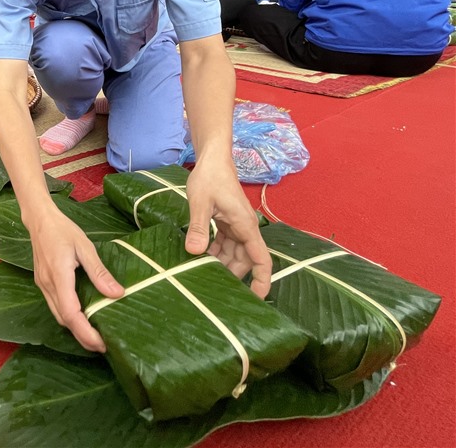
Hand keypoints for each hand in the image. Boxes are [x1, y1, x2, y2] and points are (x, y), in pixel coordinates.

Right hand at [26, 203, 123, 351]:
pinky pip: (55, 307)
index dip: (86, 332)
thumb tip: (117, 294)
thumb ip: (99, 272)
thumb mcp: (85, 247)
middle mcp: (48, 285)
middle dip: (82, 337)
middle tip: (103, 346)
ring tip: (94, 337)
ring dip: (75, 330)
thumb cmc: (63, 230)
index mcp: (59, 276)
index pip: (71, 313)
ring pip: (58, 315)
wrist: (39, 219)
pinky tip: (81, 318)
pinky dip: (68, 318)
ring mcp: (43, 285)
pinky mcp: (43, 283)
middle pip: (64, 320)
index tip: (102, 343)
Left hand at [185, 158, 272, 297]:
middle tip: (214, 288)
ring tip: (204, 275)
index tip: (258, 297)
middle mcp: (245, 228)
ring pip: (234, 253)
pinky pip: (225, 244)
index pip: (261, 258)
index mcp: (245, 225)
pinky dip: (215, 252)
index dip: (262, 279)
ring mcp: (236, 226)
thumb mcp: (201, 203)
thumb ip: (199, 227)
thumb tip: (195, 253)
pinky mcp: (227, 223)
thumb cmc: (209, 177)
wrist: (212, 159)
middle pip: (246, 260)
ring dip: (222, 264)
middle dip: (234, 275)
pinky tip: (200, 257)